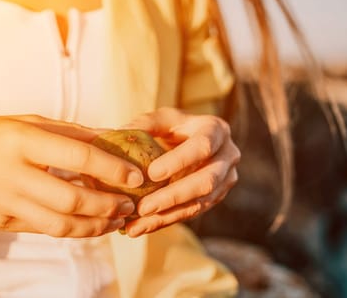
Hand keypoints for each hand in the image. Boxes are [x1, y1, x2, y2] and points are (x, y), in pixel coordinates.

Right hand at [0, 115, 143, 236]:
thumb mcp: (28, 122)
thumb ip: (71, 132)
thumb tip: (112, 135)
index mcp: (22, 140)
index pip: (78, 156)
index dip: (112, 168)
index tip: (136, 176)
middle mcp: (12, 173)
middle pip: (71, 199)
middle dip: (108, 206)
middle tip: (129, 204)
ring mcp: (4, 202)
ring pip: (59, 224)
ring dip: (95, 226)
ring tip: (117, 220)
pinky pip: (43, 230)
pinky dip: (72, 229)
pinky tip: (90, 224)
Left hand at [122, 107, 240, 236]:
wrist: (192, 141)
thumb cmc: (174, 127)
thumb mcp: (162, 119)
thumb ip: (145, 124)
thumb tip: (119, 135)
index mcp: (216, 130)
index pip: (202, 147)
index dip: (178, 162)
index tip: (151, 174)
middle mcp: (228, 155)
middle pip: (206, 181)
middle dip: (173, 196)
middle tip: (142, 207)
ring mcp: (225, 180)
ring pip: (200, 203)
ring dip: (167, 215)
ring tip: (136, 225)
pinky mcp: (216, 198)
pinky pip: (192, 213)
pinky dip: (166, 221)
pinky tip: (142, 227)